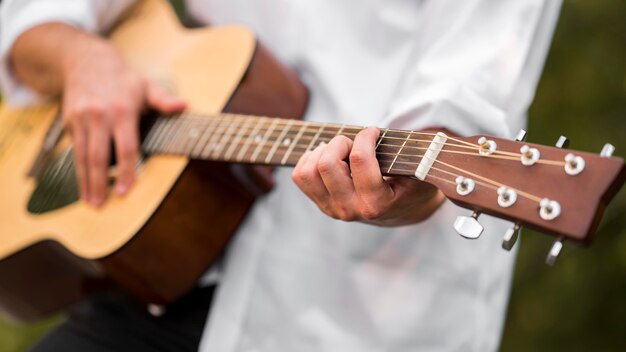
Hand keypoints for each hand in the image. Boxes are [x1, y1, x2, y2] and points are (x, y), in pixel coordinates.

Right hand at [60, 34, 185, 206]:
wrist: (85, 60)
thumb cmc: (123, 80)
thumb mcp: (146, 87)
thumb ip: (164, 100)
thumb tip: (184, 106)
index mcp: (123, 111)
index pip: (125, 148)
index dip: (125, 172)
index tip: (124, 191)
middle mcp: (100, 115)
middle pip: (97, 156)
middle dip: (98, 183)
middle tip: (100, 205)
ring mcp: (81, 118)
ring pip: (81, 155)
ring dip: (84, 181)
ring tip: (90, 200)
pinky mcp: (68, 120)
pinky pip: (74, 147)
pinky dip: (77, 167)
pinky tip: (82, 183)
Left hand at [291, 127, 444, 225]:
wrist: (404, 210)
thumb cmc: (412, 183)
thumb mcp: (420, 170)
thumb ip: (413, 156)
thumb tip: (402, 136)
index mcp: (377, 203)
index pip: (359, 159)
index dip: (365, 135)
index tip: (374, 131)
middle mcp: (351, 209)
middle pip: (326, 164)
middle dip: (340, 142)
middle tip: (355, 142)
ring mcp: (333, 209)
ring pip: (309, 170)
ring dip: (323, 150)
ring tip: (341, 149)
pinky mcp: (321, 204)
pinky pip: (300, 176)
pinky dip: (310, 159)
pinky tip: (328, 156)